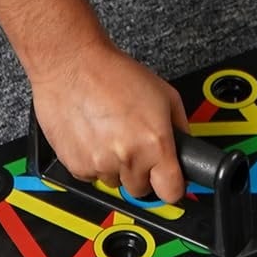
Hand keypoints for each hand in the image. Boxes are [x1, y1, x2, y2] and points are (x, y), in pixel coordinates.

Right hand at [28, 39, 189, 202]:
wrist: (71, 64)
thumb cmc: (113, 72)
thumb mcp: (164, 93)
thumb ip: (179, 126)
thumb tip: (185, 148)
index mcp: (154, 142)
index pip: (172, 192)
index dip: (172, 184)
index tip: (168, 177)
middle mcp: (128, 158)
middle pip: (141, 189)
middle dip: (142, 171)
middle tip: (134, 143)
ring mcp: (100, 165)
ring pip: (115, 182)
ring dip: (116, 165)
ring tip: (109, 132)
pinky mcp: (76, 166)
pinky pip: (92, 176)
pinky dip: (94, 160)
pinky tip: (93, 134)